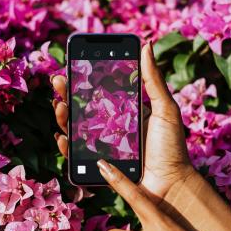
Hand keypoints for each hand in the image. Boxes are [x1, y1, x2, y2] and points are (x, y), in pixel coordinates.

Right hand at [52, 43, 193, 203]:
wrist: (172, 184)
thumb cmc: (172, 147)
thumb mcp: (165, 109)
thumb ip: (153, 80)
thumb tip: (147, 45)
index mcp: (125, 113)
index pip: (99, 93)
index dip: (84, 81)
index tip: (72, 67)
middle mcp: (111, 129)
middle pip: (82, 109)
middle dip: (67, 95)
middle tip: (59, 83)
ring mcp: (103, 148)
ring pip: (75, 130)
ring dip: (63, 118)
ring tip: (60, 107)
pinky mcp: (98, 167)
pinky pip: (76, 156)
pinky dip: (66, 147)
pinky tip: (62, 137)